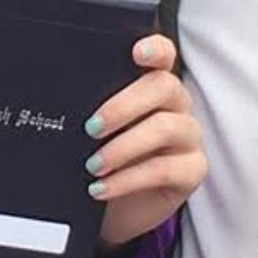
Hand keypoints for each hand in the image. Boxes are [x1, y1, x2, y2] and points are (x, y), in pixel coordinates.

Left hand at [86, 33, 206, 253]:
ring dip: (122, 146)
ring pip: (166, 128)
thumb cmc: (103, 159)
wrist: (113, 208)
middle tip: (90, 128)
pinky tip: (102, 187)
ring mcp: (188, 137)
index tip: (136, 53)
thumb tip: (65, 101)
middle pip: (164, 86)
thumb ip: (91, 108)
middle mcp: (176, 106)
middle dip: (123, 106)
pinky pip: (164, 169)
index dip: (155, 49)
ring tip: (92, 165)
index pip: (164, 55)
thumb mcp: (94, 132)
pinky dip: (127, 179)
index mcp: (153, 86)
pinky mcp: (192, 170)